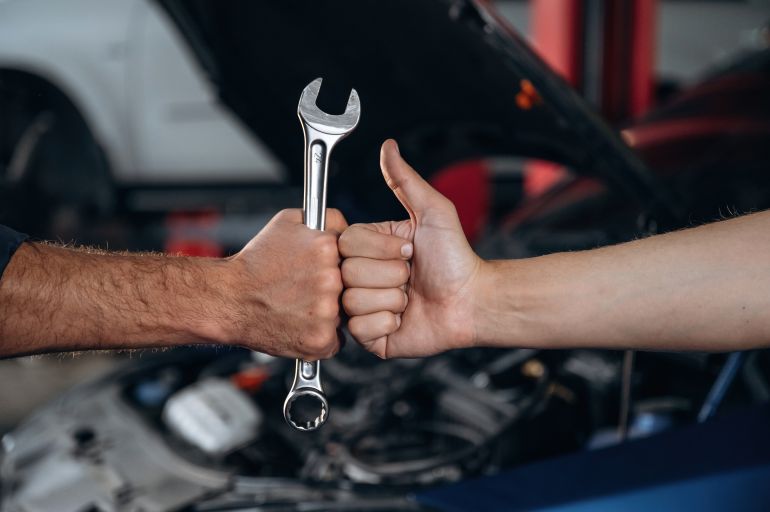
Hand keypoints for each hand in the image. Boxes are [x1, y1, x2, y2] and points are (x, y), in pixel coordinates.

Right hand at [223, 209, 346, 359]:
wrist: (228, 300)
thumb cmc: (254, 264)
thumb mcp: (288, 222)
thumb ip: (327, 219)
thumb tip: (349, 227)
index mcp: (327, 248)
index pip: (354, 257)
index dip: (338, 264)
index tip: (319, 270)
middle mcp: (331, 280)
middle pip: (351, 286)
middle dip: (333, 289)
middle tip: (306, 290)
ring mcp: (327, 312)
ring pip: (344, 314)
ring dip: (328, 313)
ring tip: (300, 307)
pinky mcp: (320, 339)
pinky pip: (335, 340)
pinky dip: (322, 336)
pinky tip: (301, 325)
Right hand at [339, 140, 482, 357]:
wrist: (472, 301)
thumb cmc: (455, 258)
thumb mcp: (432, 211)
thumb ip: (405, 180)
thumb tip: (388, 146)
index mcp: (368, 248)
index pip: (346, 243)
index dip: (379, 249)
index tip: (407, 250)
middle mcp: (360, 277)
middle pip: (348, 273)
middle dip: (390, 275)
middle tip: (410, 276)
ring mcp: (362, 308)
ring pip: (353, 302)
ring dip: (391, 299)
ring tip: (409, 298)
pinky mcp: (370, 336)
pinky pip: (361, 329)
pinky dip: (388, 322)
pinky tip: (404, 318)